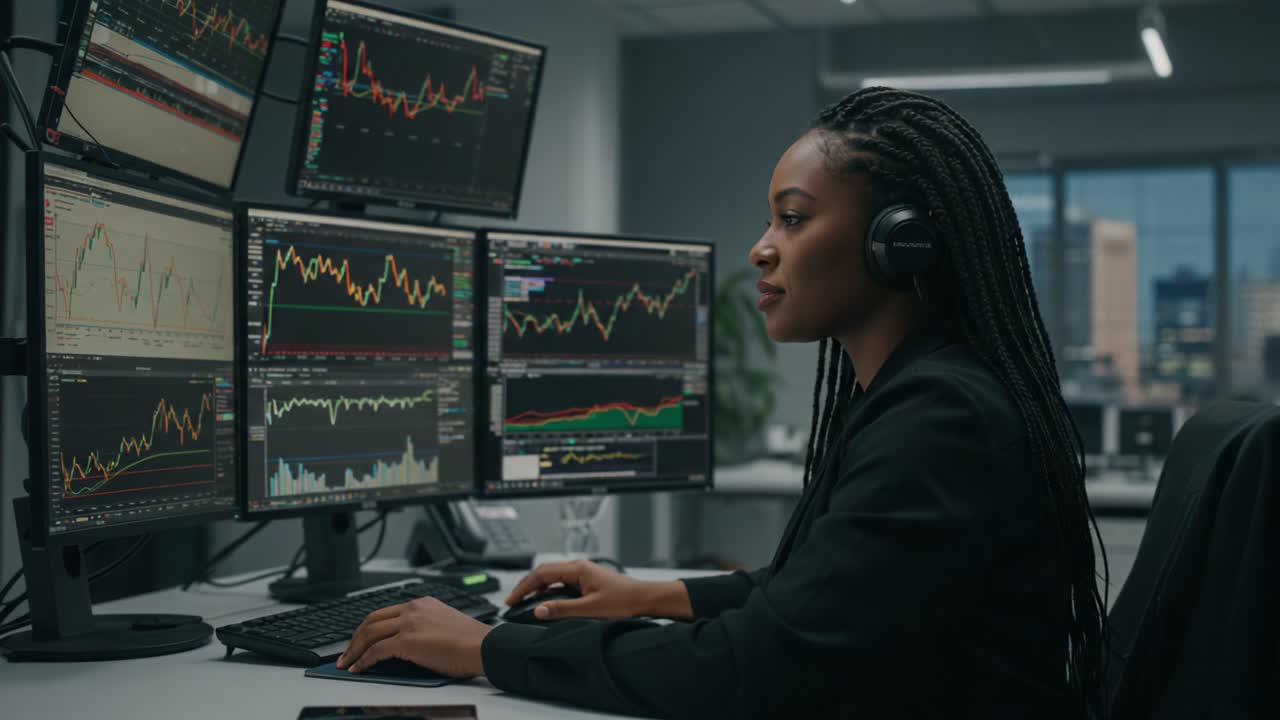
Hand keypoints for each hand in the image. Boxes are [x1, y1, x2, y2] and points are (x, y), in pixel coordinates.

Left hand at [336, 597, 492, 676]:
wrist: (483, 647)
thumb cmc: (471, 642)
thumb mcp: (443, 626)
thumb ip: (423, 628)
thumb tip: (404, 646)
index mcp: (422, 603)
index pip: (386, 612)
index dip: (368, 627)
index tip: (360, 639)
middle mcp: (413, 608)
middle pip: (372, 620)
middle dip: (355, 638)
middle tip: (347, 653)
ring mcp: (409, 623)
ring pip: (369, 633)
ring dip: (354, 650)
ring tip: (346, 663)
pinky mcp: (407, 640)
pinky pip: (376, 650)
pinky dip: (363, 661)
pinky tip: (358, 669)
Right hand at [505, 559, 687, 620]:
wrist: (646, 599)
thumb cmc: (624, 602)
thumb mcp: (590, 609)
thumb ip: (562, 610)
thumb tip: (538, 610)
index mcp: (577, 569)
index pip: (541, 573)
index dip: (524, 587)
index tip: (511, 600)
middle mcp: (579, 567)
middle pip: (545, 573)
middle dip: (527, 587)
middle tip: (513, 602)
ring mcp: (584, 573)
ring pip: (553, 578)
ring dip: (538, 589)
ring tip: (525, 603)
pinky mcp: (588, 581)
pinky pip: (562, 583)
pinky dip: (550, 591)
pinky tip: (547, 603)